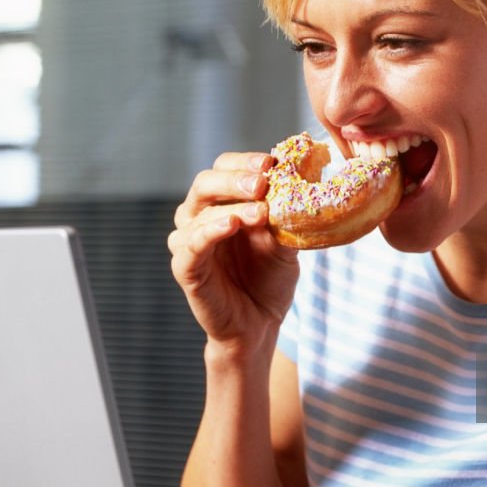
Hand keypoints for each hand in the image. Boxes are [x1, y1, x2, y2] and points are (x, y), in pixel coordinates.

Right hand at [168, 151, 298, 348]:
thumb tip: (301, 183)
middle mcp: (199, 217)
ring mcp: (189, 242)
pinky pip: (190, 245)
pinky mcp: (185, 269)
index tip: (272, 163)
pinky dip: (209, 231)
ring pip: (196, 212)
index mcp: (222, 203)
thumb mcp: (285, 243)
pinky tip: (230, 223)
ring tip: (260, 211)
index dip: (245, 162)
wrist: (260, 325)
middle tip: (263, 182)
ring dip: (230, 206)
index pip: (224, 167)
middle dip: (236, 179)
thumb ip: (285, 216)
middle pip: (205, 183)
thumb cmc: (269, 280)